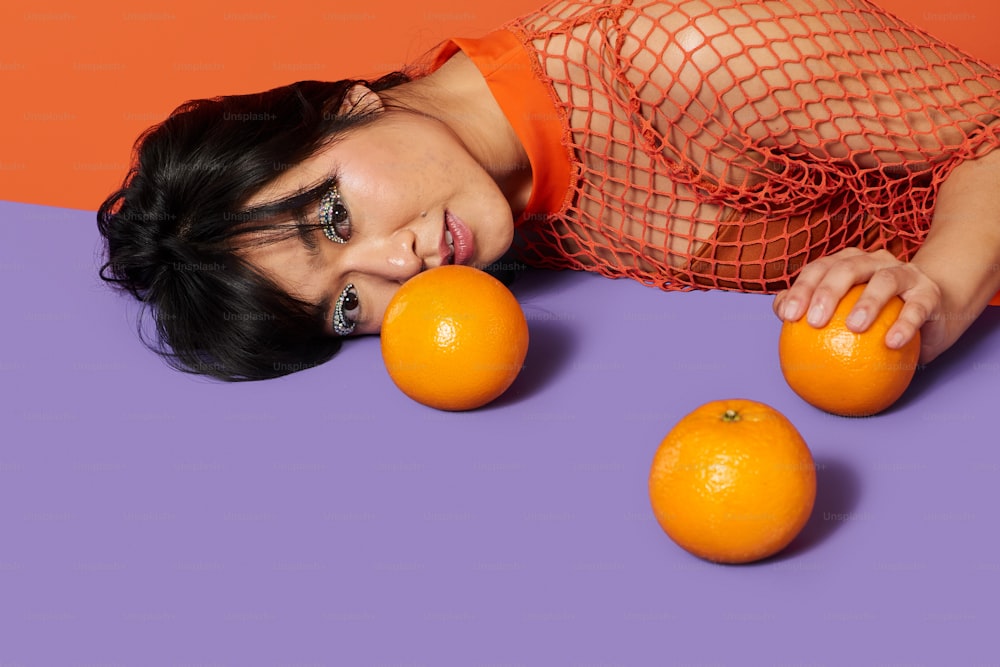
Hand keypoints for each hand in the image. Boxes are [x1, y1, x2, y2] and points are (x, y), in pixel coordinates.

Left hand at [772, 247, 949, 362]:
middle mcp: (875, 262)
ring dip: (868, 302)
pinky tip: (892, 343)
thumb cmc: (879, 312)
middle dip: (827, 291)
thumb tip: (780, 313)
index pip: (819, 268)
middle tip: (814, 321)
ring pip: (885, 279)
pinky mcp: (929, 292)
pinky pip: (917, 306)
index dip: (801, 288)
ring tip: (853, 327)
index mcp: (849, 263)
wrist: (933, 307)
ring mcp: (905, 274)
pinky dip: (905, 323)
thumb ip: (812, 307)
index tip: (788, 315)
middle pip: (847, 267)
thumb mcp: (844, 310)